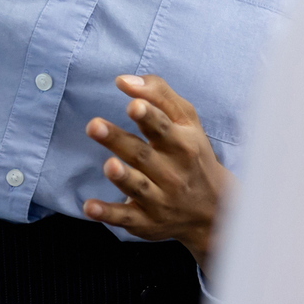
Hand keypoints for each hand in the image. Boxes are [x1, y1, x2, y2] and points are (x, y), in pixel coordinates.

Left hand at [83, 74, 235, 260]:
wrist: (214, 209)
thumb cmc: (192, 153)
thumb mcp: (186, 120)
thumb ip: (157, 94)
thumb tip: (122, 80)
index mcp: (183, 144)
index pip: (164, 128)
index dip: (148, 117)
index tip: (133, 105)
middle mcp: (173, 173)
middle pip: (142, 155)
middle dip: (118, 140)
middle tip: (94, 125)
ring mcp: (160, 200)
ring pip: (138, 187)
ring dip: (122, 178)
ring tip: (109, 165)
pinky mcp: (146, 222)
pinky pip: (125, 218)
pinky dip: (107, 214)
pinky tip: (89, 207)